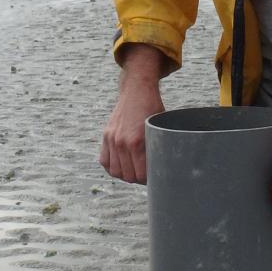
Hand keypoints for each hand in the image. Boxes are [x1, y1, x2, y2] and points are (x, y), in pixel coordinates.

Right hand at [99, 45, 166, 183]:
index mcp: (137, 141)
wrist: (137, 90)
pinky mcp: (106, 136)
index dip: (150, 180)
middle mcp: (122, 142)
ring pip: (115, 172)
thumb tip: (167, 166)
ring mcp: (112, 139)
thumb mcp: (160, 128)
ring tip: (135, 171)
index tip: (156, 177)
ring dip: (126, 174)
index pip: (141, 175)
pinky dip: (112, 167)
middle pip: (128, 176)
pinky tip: (123, 165)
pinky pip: (104, 161)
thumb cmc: (153, 109)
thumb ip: (159, 147)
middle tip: (147, 175)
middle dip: (139, 179)